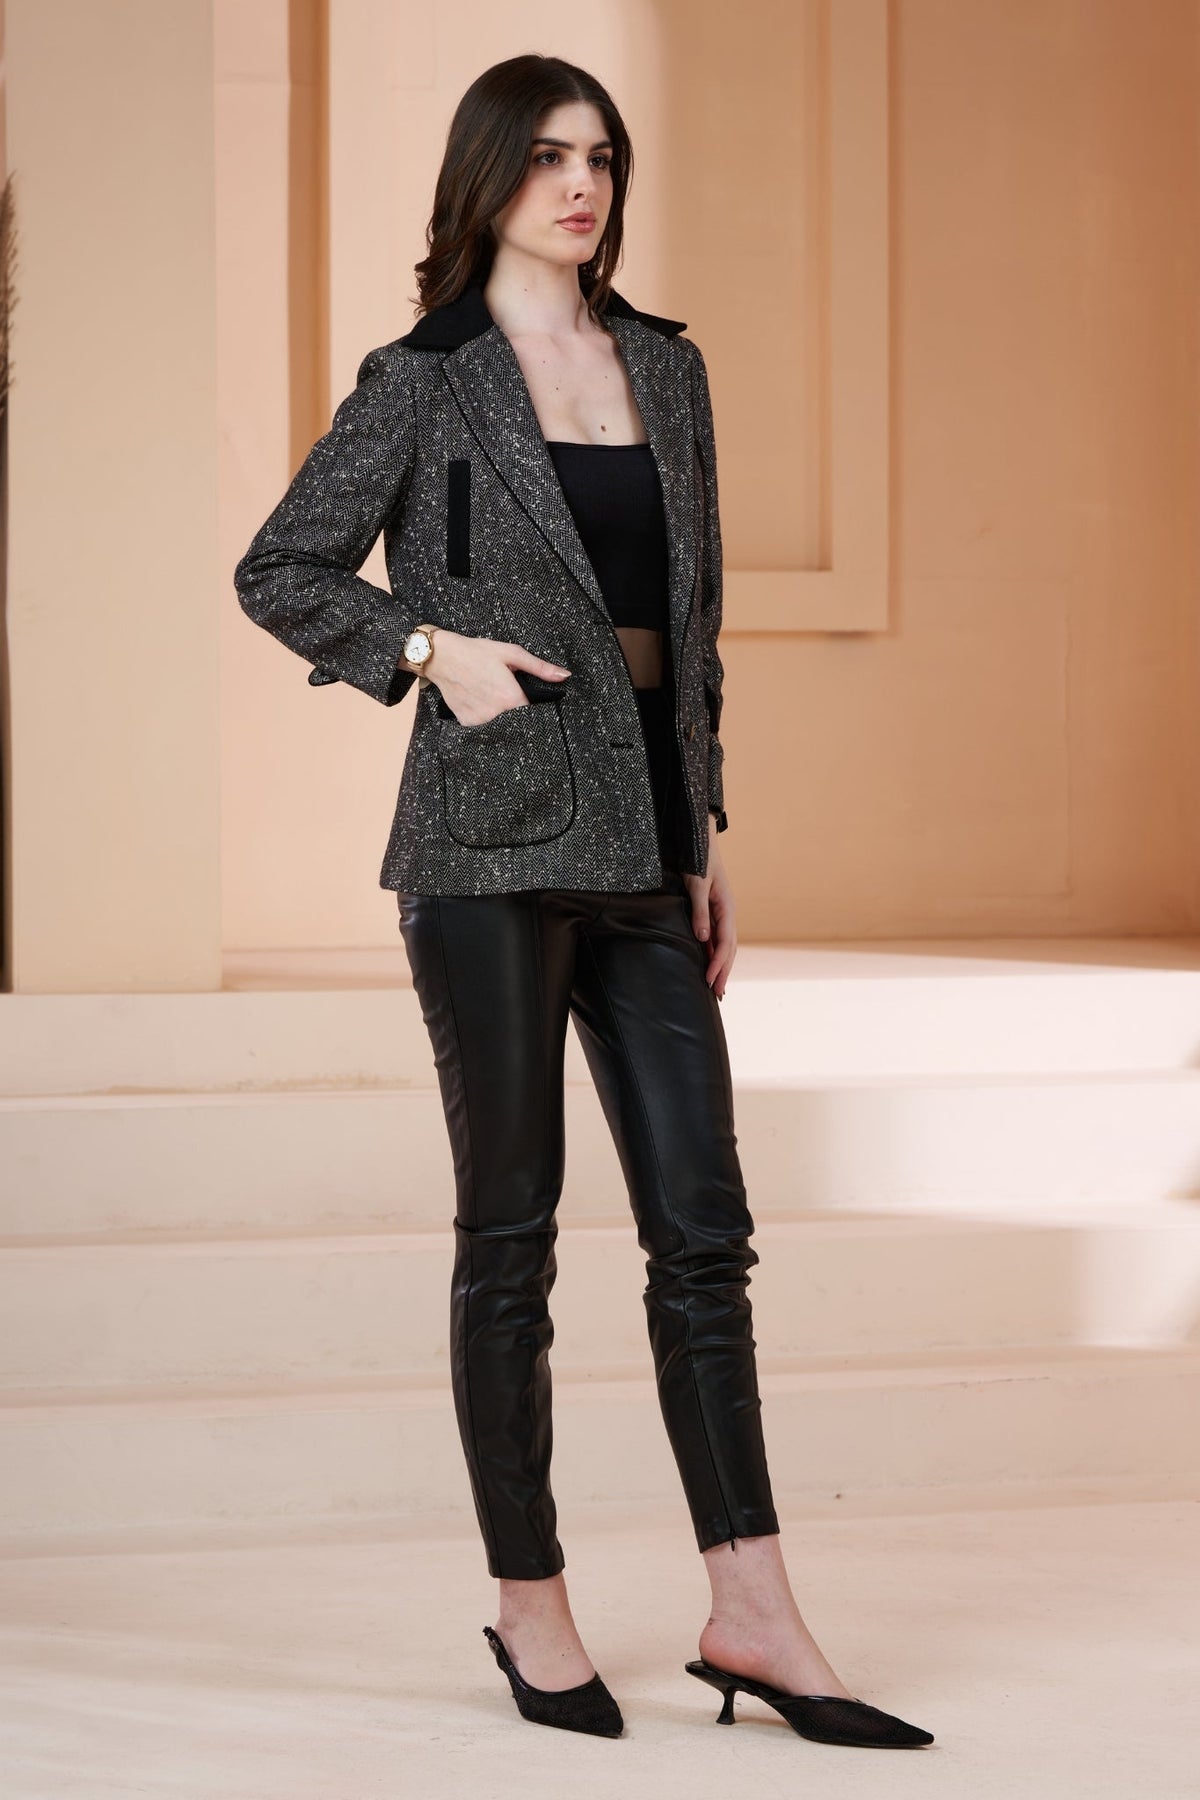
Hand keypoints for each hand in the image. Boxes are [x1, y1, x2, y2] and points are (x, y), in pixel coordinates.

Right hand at [416, 630, 571, 725]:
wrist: (442, 656)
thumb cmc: (477, 652)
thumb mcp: (511, 653)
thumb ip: (540, 667)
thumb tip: (565, 676)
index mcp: (510, 697)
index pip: (534, 714)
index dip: (536, 709)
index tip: (532, 701)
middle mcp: (495, 713)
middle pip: (517, 721)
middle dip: (517, 711)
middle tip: (507, 693)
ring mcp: (480, 720)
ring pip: (500, 725)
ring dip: (502, 716)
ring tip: (492, 695)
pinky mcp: (467, 722)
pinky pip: (483, 726)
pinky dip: (485, 717)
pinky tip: (480, 701)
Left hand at [683, 818, 735, 999]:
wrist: (700, 842)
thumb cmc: (698, 861)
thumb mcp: (697, 885)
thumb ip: (700, 912)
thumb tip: (703, 938)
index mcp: (727, 909)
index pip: (725, 943)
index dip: (718, 963)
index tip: (709, 980)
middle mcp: (727, 914)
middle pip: (729, 949)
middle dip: (723, 971)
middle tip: (717, 994)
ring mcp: (722, 914)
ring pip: (725, 946)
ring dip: (721, 965)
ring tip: (716, 986)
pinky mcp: (714, 912)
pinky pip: (716, 938)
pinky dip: (714, 953)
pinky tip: (709, 963)